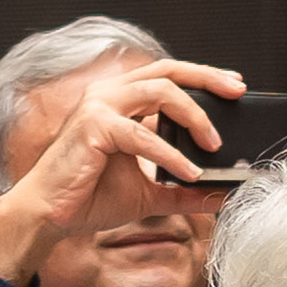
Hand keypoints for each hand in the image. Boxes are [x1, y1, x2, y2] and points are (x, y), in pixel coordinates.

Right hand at [0, 57, 246, 286]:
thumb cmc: (89, 198)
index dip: (203, 76)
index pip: (168, 75)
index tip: (234, 87)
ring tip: (214, 145)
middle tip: (237, 93)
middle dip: (207, 79)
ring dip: (193, 115)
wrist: (49, 215)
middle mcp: (109, 94)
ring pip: (160, 92)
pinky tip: (188, 172)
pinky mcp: (92, 127)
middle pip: (168, 71)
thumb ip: (184, 190)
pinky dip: (169, 154)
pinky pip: (141, 135)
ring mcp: (99, 106)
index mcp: (120, 101)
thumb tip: (224, 193)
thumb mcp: (150, 193)